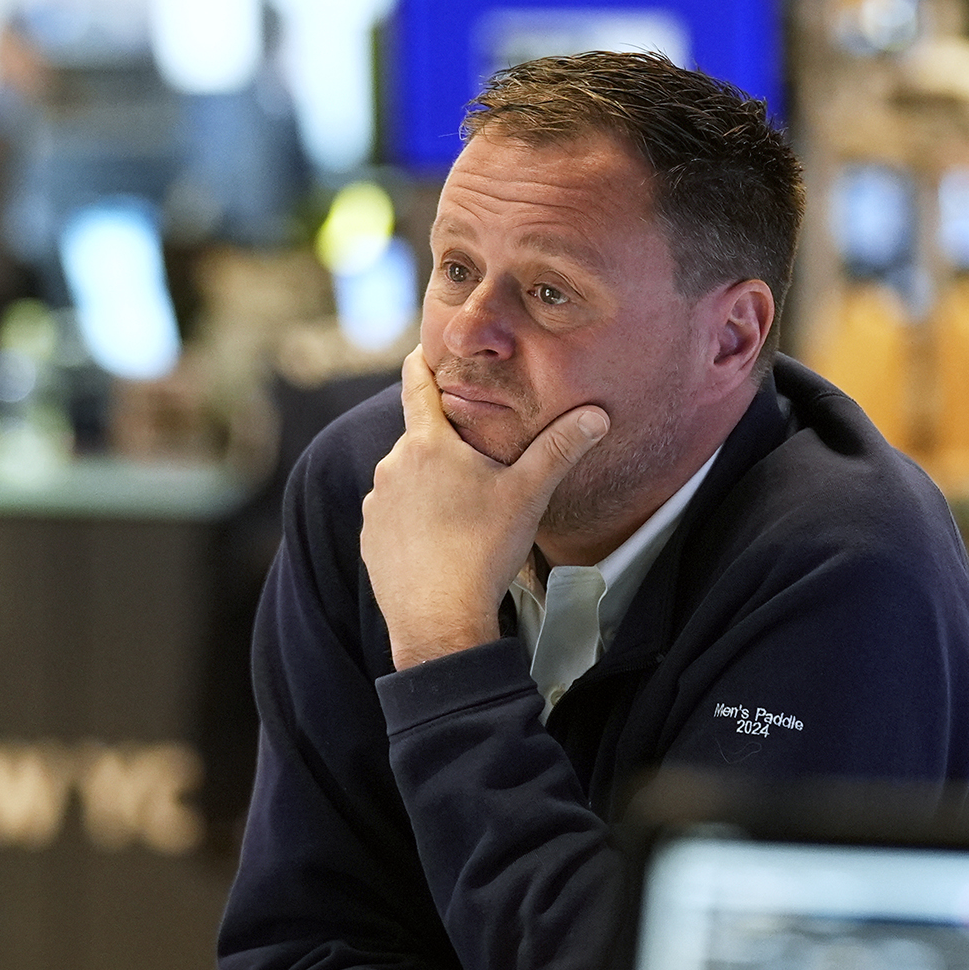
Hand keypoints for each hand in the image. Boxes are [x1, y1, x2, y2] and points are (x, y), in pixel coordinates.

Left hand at [362, 349, 606, 669]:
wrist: (439, 620)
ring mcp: (377, 503)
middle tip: (478, 460)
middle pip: (419, 439)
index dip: (420, 363)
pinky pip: (393, 515)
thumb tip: (597, 414)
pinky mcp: (370, 538)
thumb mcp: (528, 494)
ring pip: (406, 479)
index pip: (416, 385)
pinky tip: (441, 540)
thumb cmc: (484, 550)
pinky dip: (413, 519)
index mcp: (427, 443)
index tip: (421, 349)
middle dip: (445, 443)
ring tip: (463, 510)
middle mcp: (392, 466)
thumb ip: (560, 449)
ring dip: (429, 484)